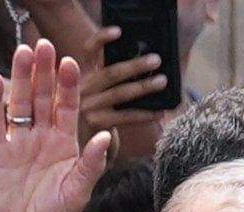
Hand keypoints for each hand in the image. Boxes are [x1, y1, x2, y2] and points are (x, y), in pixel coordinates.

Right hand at [0, 39, 110, 211]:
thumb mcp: (77, 193)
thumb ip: (91, 165)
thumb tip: (103, 137)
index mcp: (65, 146)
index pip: (68, 108)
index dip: (68, 86)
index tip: (70, 63)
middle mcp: (42, 139)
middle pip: (43, 98)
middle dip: (44, 72)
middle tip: (44, 45)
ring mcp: (18, 143)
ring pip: (20, 103)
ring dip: (21, 78)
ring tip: (22, 52)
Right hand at [79, 26, 169, 142]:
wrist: (80, 148)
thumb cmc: (95, 116)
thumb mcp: (96, 93)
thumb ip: (110, 78)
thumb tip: (145, 65)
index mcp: (83, 75)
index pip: (89, 51)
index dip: (102, 39)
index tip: (119, 30)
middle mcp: (82, 89)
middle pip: (111, 72)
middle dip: (136, 65)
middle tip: (156, 59)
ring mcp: (88, 107)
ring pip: (120, 93)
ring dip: (144, 86)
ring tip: (163, 81)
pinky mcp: (97, 124)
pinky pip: (126, 116)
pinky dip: (145, 114)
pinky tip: (160, 112)